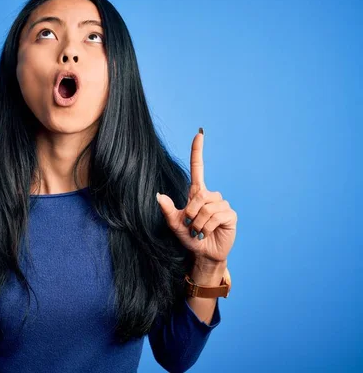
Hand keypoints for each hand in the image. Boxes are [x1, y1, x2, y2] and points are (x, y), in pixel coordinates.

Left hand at [156, 128, 236, 263]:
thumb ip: (167, 210)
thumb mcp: (174, 224)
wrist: (203, 254)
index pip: (197, 168)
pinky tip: (208, 232)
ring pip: (207, 207)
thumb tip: (158, 195)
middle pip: (199, 195)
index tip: (198, 134)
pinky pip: (216, 216)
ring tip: (199, 231)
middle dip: (191, 213)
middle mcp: (211, 196)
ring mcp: (222, 205)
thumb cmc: (189, 237)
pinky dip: (207, 226)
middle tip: (191, 226)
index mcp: (197, 193)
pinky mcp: (230, 215)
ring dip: (198, 223)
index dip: (197, 151)